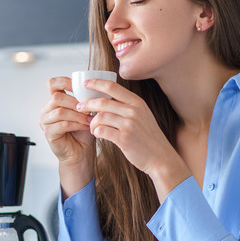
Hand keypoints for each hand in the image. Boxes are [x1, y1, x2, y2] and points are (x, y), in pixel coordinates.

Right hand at [39, 77, 95, 193]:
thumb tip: (97, 87)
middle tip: (89, 108)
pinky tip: (86, 127)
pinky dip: (77, 125)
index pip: (53, 83)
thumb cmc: (83, 132)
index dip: (66, 82)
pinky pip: (62, 125)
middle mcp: (47, 110)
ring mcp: (45, 122)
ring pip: (59, 111)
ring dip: (78, 115)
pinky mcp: (48, 133)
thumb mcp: (86, 112)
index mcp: (54, 101)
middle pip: (56, 97)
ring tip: (90, 120)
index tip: (81, 86)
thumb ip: (86, 99)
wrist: (81, 153)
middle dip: (75, 102)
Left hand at [76, 78, 190, 194]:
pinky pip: (102, 131)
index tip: (85, 84)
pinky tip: (97, 135)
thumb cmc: (148, 137)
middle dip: (87, 104)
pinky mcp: (124, 139)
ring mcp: (129, 125)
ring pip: (100, 117)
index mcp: (137, 102)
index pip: (113, 87)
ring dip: (92, 122)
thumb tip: (105, 100)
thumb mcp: (142, 115)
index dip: (96, 83)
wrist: (160, 157)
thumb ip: (127, 106)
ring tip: (92, 127)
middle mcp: (133, 111)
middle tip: (79, 107)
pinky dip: (96, 132)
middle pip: (103, 102)